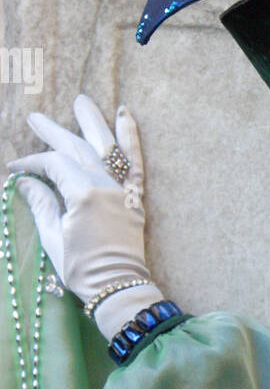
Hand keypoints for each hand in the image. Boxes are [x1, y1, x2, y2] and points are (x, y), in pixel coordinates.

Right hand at [7, 95, 165, 338]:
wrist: (119, 287)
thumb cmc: (81, 268)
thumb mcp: (53, 237)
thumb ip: (41, 203)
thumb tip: (26, 181)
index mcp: (83, 194)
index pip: (54, 165)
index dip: (32, 164)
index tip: (16, 169)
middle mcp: (106, 185)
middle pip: (76, 149)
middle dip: (54, 132)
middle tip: (34, 117)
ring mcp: (122, 189)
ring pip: (106, 147)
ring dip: (93, 122)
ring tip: (82, 101)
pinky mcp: (134, 196)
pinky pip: (134, 161)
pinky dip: (131, 138)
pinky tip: (125, 116)